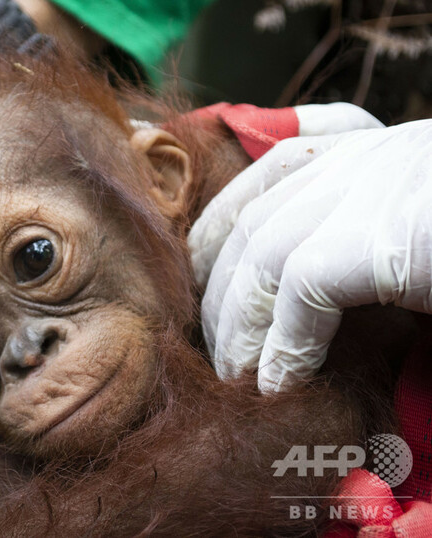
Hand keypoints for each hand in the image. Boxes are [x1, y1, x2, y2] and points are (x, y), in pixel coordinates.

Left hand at [189, 113, 431, 392]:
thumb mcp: (410, 231)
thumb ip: (358, 243)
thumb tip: (303, 298)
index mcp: (368, 149)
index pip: (265, 178)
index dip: (219, 232)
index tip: (203, 283)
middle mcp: (362, 157)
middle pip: (250, 219)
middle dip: (220, 290)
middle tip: (214, 348)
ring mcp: (373, 187)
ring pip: (261, 255)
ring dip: (240, 325)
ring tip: (236, 379)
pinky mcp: (384, 234)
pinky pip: (301, 291)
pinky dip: (282, 344)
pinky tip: (278, 383)